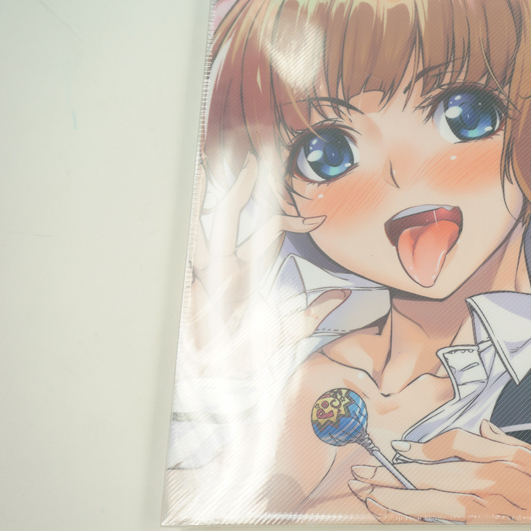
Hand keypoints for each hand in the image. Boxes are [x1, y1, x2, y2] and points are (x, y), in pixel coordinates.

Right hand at [181, 153, 346, 376]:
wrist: (216, 379)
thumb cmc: (246, 355)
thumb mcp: (289, 329)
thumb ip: (313, 310)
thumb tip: (341, 295)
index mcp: (248, 270)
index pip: (267, 230)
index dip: (284, 212)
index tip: (309, 205)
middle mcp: (226, 263)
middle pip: (235, 213)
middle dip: (244, 183)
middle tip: (258, 151)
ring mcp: (206, 269)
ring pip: (214, 219)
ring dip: (223, 190)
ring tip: (233, 160)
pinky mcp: (189, 279)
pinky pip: (190, 241)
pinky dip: (192, 216)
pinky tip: (195, 192)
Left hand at [347, 420, 530, 523]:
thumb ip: (513, 445)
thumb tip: (485, 429)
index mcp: (507, 460)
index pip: (455, 445)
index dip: (423, 448)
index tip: (399, 450)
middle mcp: (492, 484)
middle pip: (432, 473)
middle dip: (393, 472)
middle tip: (361, 470)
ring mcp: (486, 513)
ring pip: (430, 503)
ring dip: (393, 498)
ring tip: (365, 494)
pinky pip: (441, 528)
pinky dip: (414, 521)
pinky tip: (394, 518)